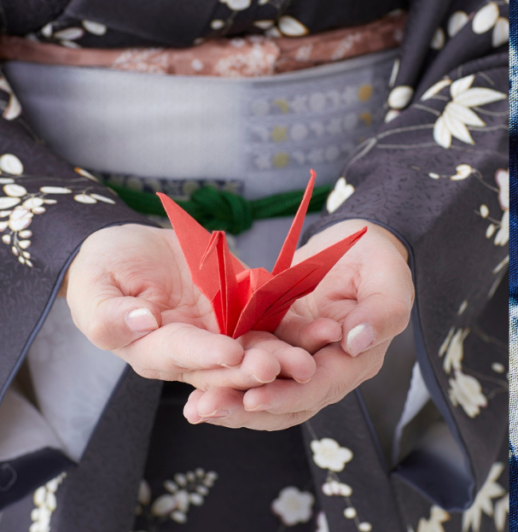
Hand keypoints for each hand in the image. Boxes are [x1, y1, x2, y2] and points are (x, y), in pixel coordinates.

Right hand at [66, 224, 315, 390]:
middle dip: (259, 366)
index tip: (230, 352)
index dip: (206, 354)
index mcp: (154, 349)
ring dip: (287, 355)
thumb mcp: (93, 287)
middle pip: (229, 364)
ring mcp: (224, 331)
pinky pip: (275, 320)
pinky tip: (326, 331)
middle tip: (290, 367)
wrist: (131, 249)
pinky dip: (299, 328)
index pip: (182, 354)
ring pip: (258, 349)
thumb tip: (141, 323)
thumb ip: (110, 313)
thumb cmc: (103, 269)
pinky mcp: (247, 309)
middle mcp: (195, 349)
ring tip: (314, 358)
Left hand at [183, 220, 413, 429]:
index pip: (320, 387)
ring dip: (229, 402)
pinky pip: (247, 369)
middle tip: (207, 409)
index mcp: (355, 361)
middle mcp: (325, 370)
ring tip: (195, 408)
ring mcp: (297, 361)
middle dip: (246, 410)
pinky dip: (222, 378)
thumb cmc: (378, 262)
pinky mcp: (274, 345)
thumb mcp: (390, 281)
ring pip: (263, 392)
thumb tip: (356, 342)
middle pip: (286, 404)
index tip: (254, 397)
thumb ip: (382, 313)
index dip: (287, 395)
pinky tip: (191, 386)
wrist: (357, 245)